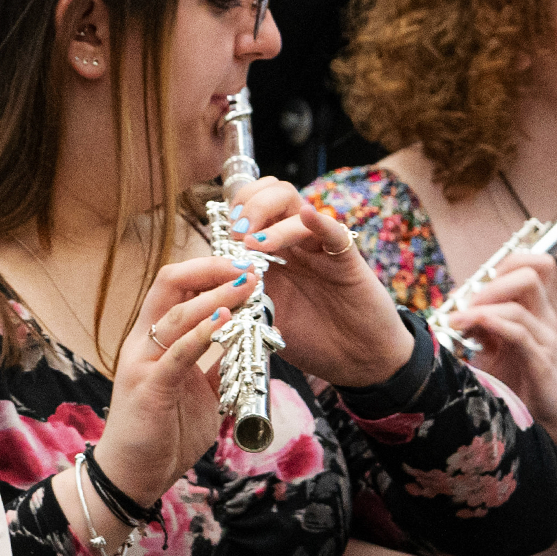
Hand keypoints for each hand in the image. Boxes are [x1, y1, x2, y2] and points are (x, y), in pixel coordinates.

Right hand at [94, 254, 255, 505]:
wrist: (134, 474)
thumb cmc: (163, 432)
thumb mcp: (200, 391)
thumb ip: (215, 364)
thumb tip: (245, 341)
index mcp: (155, 338)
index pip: (177, 286)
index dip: (210, 270)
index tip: (245, 268)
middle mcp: (143, 342)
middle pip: (171, 284)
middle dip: (212, 269)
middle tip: (249, 267)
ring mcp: (143, 362)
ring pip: (176, 314)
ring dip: (215, 296)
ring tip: (246, 285)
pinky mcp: (148, 387)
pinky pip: (176, 354)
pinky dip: (201, 333)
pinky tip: (224, 319)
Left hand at [231, 176, 415, 386]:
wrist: (355, 361)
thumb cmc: (310, 340)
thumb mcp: (263, 320)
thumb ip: (238, 298)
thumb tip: (201, 286)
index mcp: (271, 253)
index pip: (250, 209)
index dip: (232, 214)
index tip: (221, 240)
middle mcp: (294, 243)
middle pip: (271, 194)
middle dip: (247, 206)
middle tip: (237, 235)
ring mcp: (319, 247)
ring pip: (295, 205)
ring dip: (269, 216)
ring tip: (254, 244)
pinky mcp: (346, 259)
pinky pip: (334, 230)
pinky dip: (319, 221)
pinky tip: (306, 217)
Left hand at [442, 252, 556, 432]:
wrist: (545, 421)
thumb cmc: (516, 380)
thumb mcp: (492, 347)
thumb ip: (480, 323)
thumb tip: (457, 302)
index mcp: (536, 311)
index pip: (535, 266)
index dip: (507, 262)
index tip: (477, 281)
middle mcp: (545, 320)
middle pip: (530, 276)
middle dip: (491, 283)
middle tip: (465, 303)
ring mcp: (546, 341)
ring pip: (518, 307)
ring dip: (481, 308)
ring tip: (456, 321)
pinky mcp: (542, 364)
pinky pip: (520, 335)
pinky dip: (493, 325)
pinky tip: (472, 325)